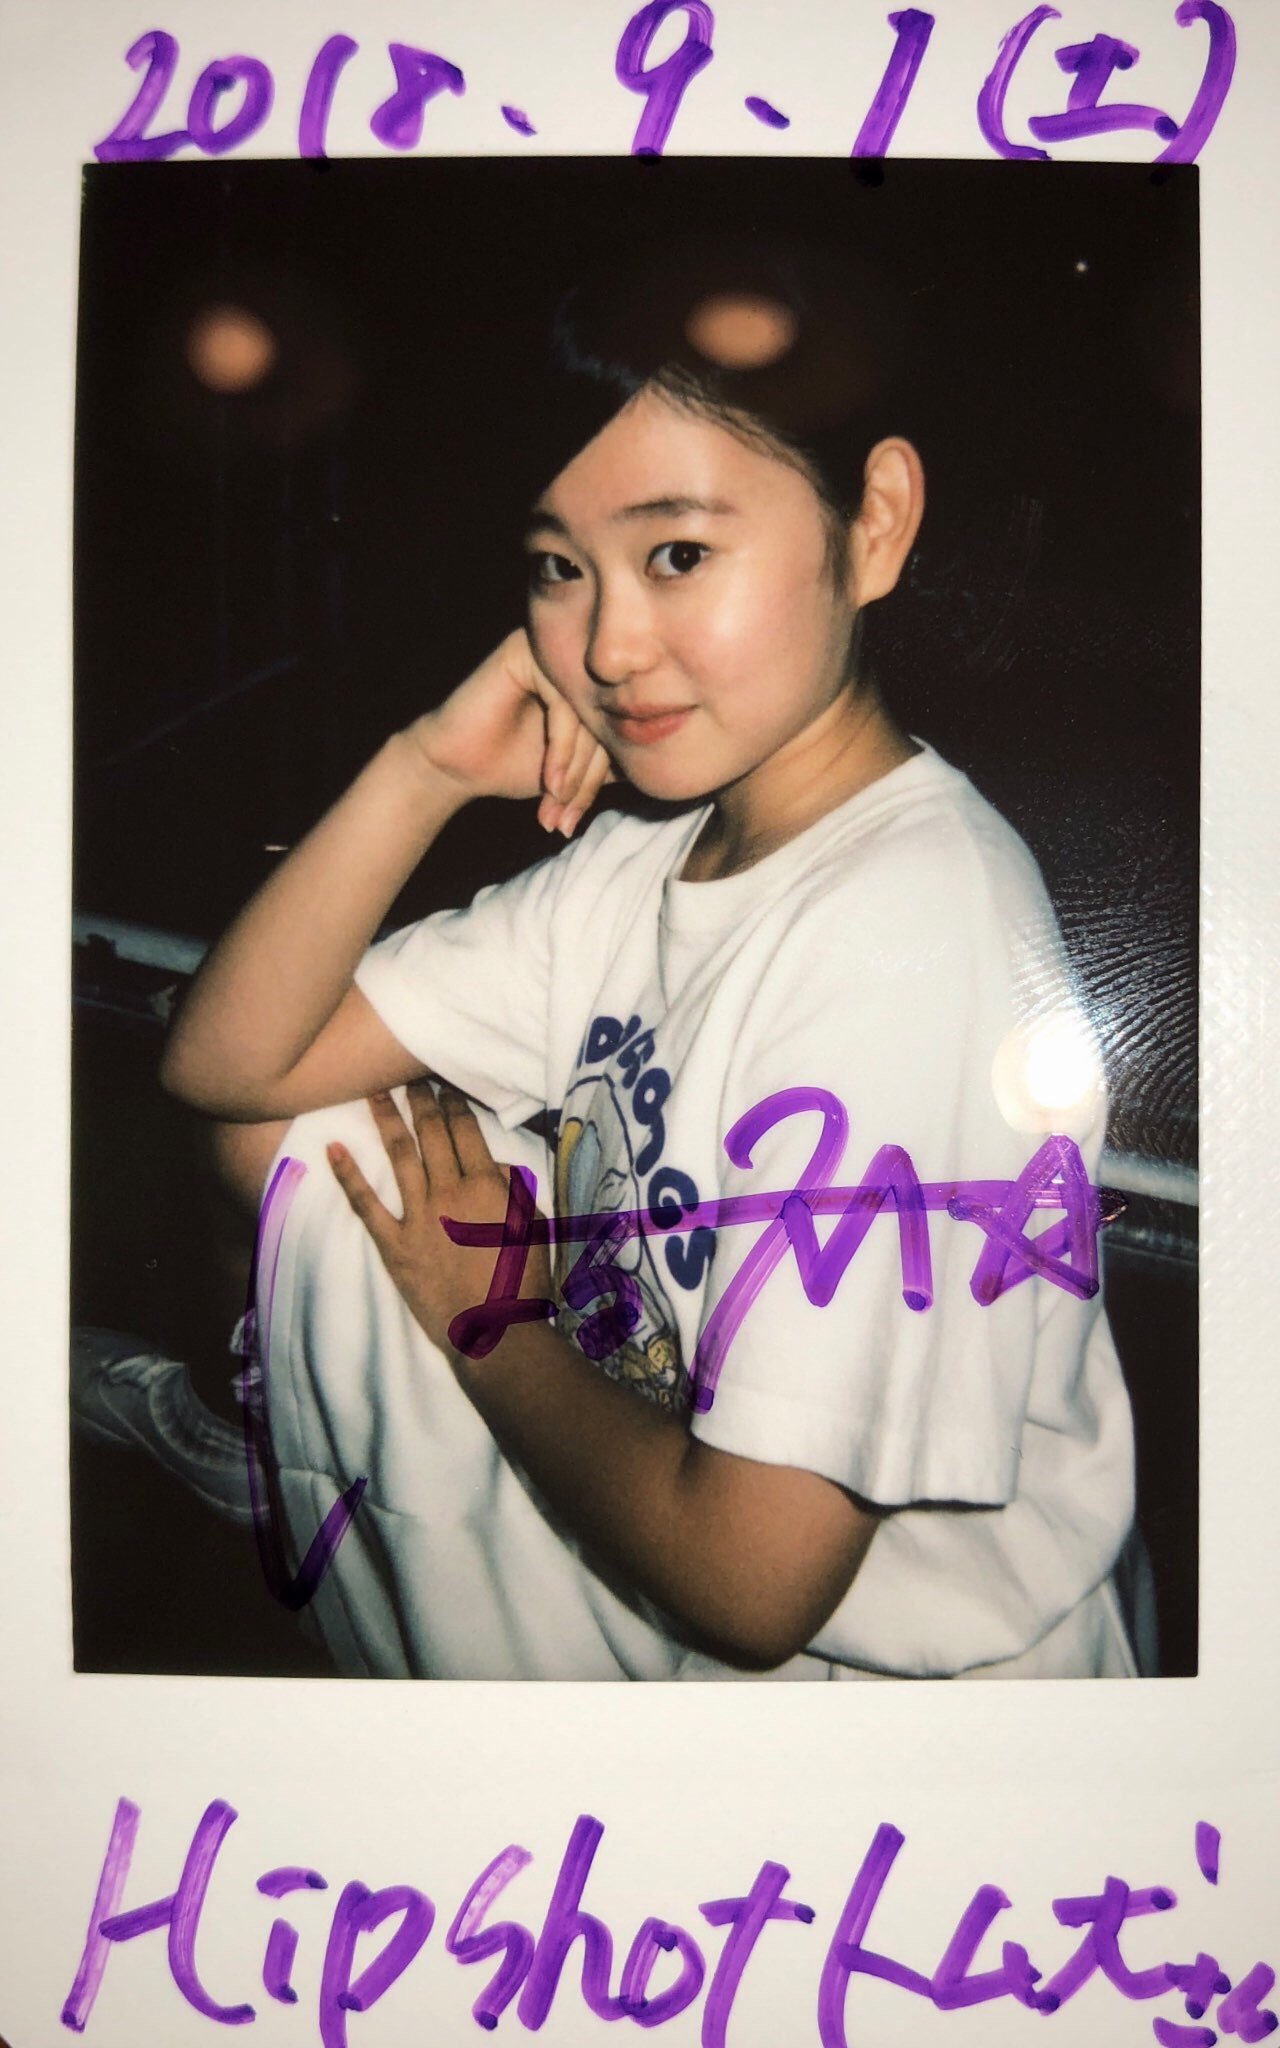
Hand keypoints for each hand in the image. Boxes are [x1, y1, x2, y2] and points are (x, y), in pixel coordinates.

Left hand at [328, 1083, 555, 1354]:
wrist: (497, 1333)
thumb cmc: (524, 1282)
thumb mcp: (535, 1226)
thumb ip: (514, 1188)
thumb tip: (492, 1165)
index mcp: (487, 1186)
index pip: (466, 1130)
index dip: (455, 1103)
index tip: (445, 1083)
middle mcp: (449, 1192)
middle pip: (432, 1133)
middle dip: (420, 1099)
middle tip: (408, 1074)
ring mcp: (418, 1217)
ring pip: (399, 1155)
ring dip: (386, 1118)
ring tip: (374, 1091)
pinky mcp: (393, 1245)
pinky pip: (365, 1205)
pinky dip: (348, 1175)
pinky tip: (333, 1148)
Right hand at [404, 629, 612, 835]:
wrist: (456, 765)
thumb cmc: (516, 765)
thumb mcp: (579, 771)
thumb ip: (616, 764)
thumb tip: (662, 771)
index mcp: (597, 682)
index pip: (621, 727)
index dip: (603, 778)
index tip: (575, 817)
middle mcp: (580, 660)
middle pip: (608, 721)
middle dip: (586, 779)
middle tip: (566, 817)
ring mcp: (555, 651)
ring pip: (589, 715)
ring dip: (574, 770)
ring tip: (556, 802)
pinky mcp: (530, 652)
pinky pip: (563, 704)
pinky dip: (559, 748)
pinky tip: (549, 778)